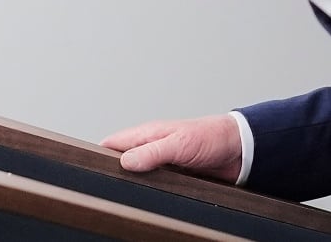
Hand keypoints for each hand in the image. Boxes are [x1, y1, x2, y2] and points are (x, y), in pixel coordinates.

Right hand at [100, 114, 243, 182]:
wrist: (239, 150)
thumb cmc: (212, 136)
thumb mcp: (179, 143)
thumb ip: (151, 152)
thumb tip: (125, 162)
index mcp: (148, 134)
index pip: (113, 143)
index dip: (100, 154)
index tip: (91, 168)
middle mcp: (152, 148)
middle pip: (122, 161)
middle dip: (115, 173)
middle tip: (109, 187)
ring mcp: (162, 163)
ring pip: (138, 175)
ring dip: (134, 183)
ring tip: (128, 194)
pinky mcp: (173, 177)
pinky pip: (155, 185)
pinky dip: (151, 190)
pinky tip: (151, 196)